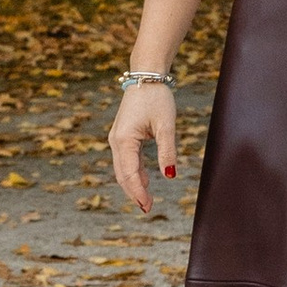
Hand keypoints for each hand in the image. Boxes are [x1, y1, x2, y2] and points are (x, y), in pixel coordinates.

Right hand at [108, 75, 176, 220]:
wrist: (146, 77)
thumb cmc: (156, 98)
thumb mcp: (166, 125)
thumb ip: (167, 151)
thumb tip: (170, 176)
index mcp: (124, 139)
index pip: (128, 173)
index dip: (138, 191)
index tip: (147, 206)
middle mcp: (116, 141)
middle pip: (122, 174)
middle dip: (133, 192)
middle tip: (147, 208)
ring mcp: (117, 139)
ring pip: (122, 169)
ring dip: (133, 184)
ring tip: (146, 200)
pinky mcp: (122, 136)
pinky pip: (126, 160)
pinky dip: (133, 173)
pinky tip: (144, 182)